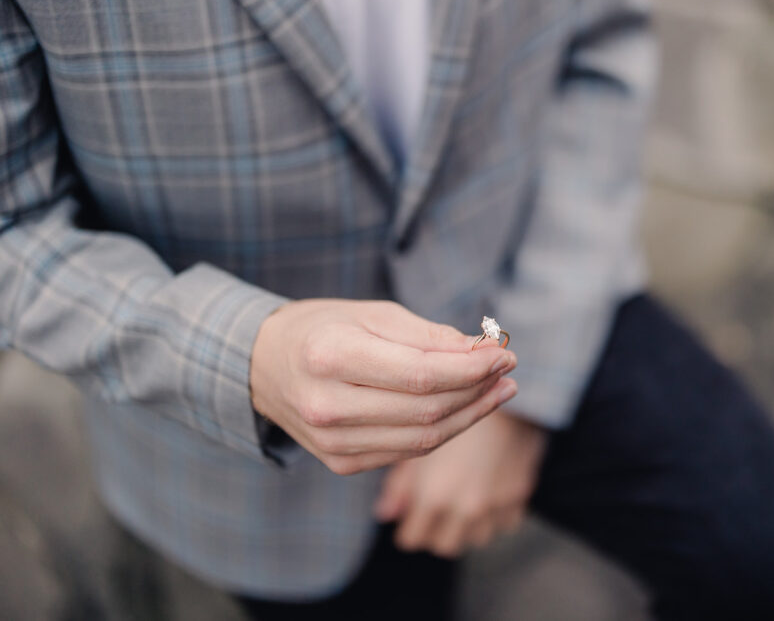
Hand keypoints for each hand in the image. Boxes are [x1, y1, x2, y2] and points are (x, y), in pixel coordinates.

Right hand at [250, 299, 517, 474]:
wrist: (263, 365)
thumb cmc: (323, 328)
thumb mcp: (371, 314)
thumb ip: (426, 335)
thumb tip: (481, 351)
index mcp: (331, 356)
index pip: (422, 374)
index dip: (472, 369)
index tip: (504, 354)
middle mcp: (327, 405)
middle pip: (427, 409)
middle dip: (478, 391)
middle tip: (507, 371)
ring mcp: (332, 442)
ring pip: (423, 438)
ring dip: (470, 416)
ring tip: (499, 391)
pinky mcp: (340, 462)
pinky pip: (407, 451)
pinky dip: (444, 431)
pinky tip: (466, 410)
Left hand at [374, 410, 547, 557]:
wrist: (506, 391)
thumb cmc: (452, 408)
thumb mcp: (420, 441)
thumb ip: (400, 483)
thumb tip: (385, 513)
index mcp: (435, 495)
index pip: (412, 538)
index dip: (409, 526)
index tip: (410, 516)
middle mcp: (466, 506)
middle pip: (444, 545)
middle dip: (437, 531)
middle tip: (435, 510)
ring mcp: (495, 503)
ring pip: (477, 538)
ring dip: (468, 525)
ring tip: (463, 498)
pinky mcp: (520, 494)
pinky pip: (505, 523)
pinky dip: (496, 514)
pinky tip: (489, 489)